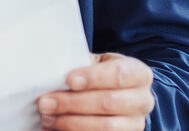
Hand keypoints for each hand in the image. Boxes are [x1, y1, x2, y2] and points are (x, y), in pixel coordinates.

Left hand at [37, 53, 153, 130]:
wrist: (117, 96)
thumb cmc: (101, 76)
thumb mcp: (96, 64)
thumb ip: (80, 66)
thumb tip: (51, 73)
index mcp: (139, 74)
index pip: (119, 74)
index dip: (93, 77)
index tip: (69, 80)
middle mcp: (143, 100)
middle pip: (109, 102)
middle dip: (72, 103)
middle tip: (45, 102)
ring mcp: (136, 123)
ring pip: (106, 127)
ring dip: (71, 123)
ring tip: (47, 117)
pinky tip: (53, 129)